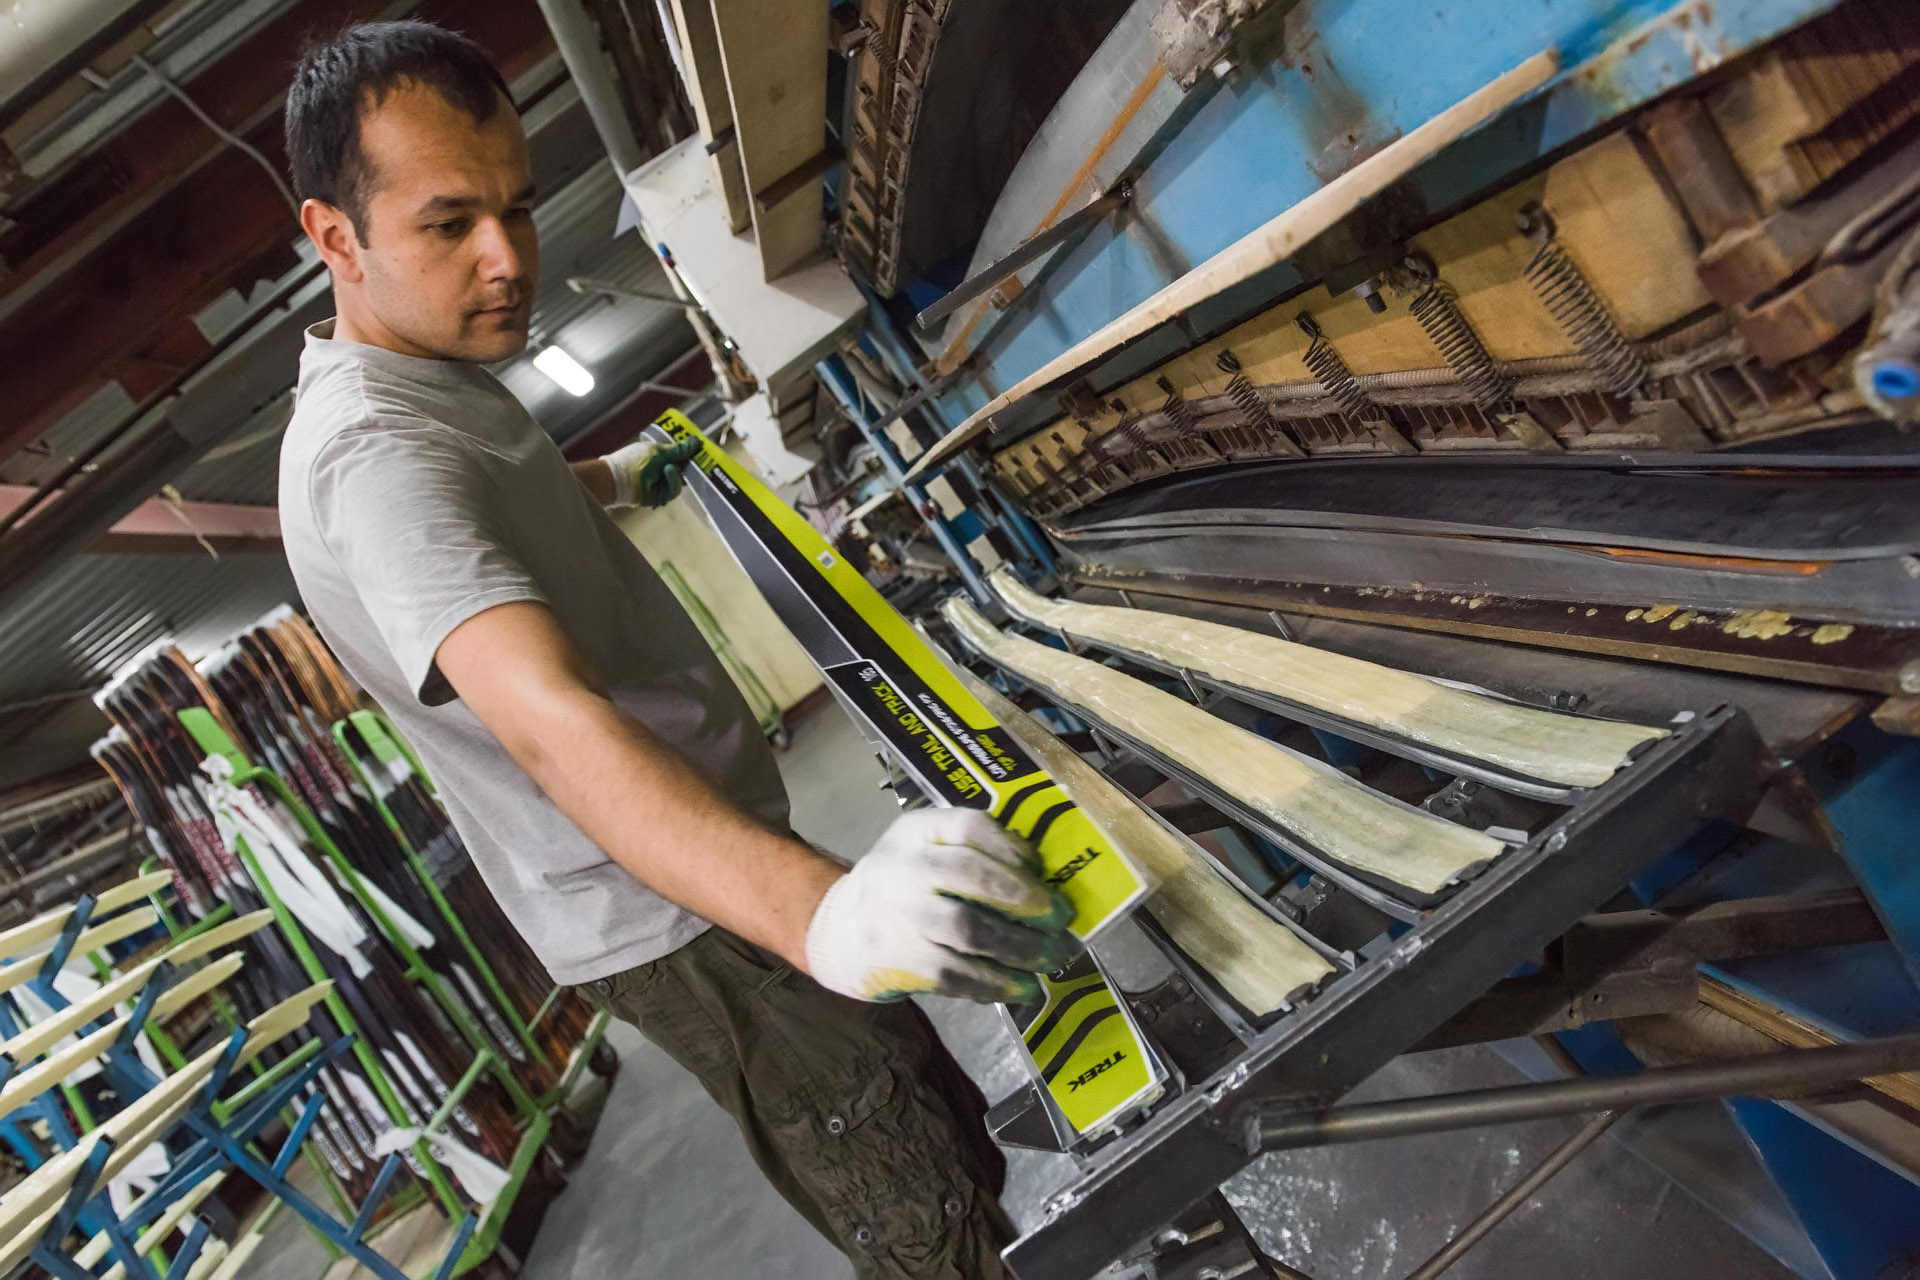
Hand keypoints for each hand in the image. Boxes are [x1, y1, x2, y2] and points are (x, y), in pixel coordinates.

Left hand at [600, 437, 703, 507]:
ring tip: (668, 466)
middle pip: (683, 469)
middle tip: (700, 461)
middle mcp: (661, 470)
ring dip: (677, 472)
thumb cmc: (635, 460)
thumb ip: (679, 450)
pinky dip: (673, 480)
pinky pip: (674, 490)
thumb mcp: (659, 452)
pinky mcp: (661, 496)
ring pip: (681, 480)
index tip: (701, 449)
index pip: (680, 455)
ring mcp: (661, 483)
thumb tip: (697, 441)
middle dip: (690, 465)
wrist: (618, 479)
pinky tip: (667, 471)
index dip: (690, 453)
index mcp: (659, 456)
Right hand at [804, 809, 1075, 1003]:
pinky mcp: (897, 959)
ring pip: (967, 930)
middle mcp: (903, 866)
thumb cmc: (903, 887)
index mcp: (917, 830)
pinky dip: (994, 983)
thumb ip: (975, 854)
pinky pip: (954, 973)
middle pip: (971, 874)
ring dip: (1018, 948)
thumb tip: (1046, 878)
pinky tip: (1021, 987)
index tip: (1043, 872)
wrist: (838, 930)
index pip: (970, 826)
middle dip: (1025, 899)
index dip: (1014, 849)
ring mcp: (897, 914)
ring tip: (1050, 960)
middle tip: (1060, 920)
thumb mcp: (927, 851)